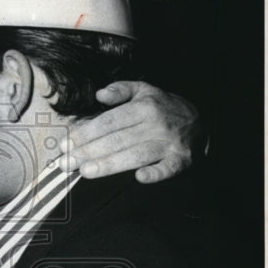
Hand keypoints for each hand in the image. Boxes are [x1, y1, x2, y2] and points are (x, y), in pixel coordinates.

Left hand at [58, 80, 197, 183]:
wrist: (202, 123)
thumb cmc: (165, 108)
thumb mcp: (145, 90)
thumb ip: (121, 90)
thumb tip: (99, 94)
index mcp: (144, 107)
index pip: (109, 121)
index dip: (85, 132)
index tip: (65, 143)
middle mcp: (155, 124)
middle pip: (117, 139)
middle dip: (88, 151)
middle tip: (66, 163)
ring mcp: (168, 143)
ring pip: (135, 155)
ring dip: (110, 164)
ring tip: (86, 171)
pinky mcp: (180, 160)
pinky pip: (167, 169)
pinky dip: (155, 174)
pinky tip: (140, 178)